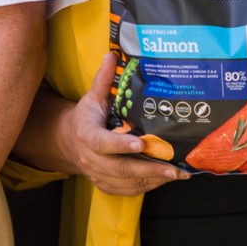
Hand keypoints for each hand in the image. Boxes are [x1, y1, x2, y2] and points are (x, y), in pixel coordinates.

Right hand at [37, 82, 184, 198]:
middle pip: (120, 168)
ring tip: (178, 174)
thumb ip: (103, 80)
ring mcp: (98, 175)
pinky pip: (129, 190)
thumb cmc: (86, 118)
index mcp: (87, 135)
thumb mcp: (92, 98)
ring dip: (154, 180)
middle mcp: (90, 159)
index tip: (141, 143)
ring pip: (127, 181)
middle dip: (149, 169)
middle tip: (174, 169)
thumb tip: (112, 55)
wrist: (68, 142)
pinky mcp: (106, 186)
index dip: (121, 144)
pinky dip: (148, 185)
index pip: (103, 143)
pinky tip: (164, 179)